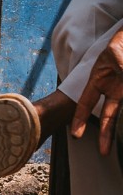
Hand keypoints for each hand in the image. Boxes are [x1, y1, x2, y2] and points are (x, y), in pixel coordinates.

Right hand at [71, 28, 122, 155]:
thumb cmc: (122, 41)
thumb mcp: (116, 52)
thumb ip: (118, 66)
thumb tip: (120, 74)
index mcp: (100, 81)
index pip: (87, 103)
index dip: (81, 119)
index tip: (76, 135)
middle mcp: (114, 89)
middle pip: (109, 115)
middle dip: (107, 134)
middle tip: (104, 152)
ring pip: (120, 112)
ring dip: (115, 127)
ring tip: (111, 145)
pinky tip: (122, 132)